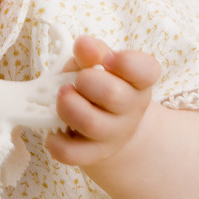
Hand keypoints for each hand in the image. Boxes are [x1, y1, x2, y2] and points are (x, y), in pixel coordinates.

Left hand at [46, 35, 160, 169]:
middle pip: (112, 94)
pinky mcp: (93, 154)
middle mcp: (131, 110)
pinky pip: (71, 153)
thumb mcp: (99, 63)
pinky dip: (56, 141)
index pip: (145, 70)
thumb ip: (92, 52)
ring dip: (69, 106)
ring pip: (91, 123)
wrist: (108, 127)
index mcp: (138, 82)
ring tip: (61, 97)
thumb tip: (83, 44)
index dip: (125, 62)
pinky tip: (53, 130)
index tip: (108, 58)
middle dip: (86, 80)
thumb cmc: (98, 85)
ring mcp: (113, 135)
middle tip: (77, 79)